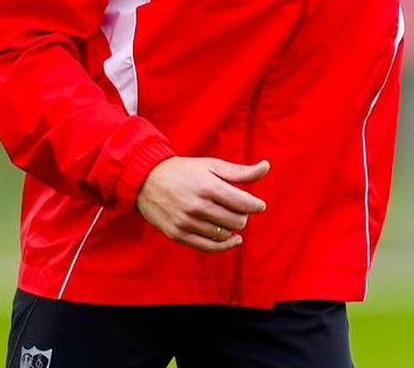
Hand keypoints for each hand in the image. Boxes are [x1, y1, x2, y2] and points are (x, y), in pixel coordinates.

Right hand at [135, 156, 269, 252]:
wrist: (146, 180)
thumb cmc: (184, 171)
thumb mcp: (211, 165)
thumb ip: (240, 171)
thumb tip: (267, 167)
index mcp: (207, 186)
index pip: (243, 203)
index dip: (256, 205)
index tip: (259, 205)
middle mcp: (196, 206)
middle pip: (236, 221)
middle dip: (243, 216)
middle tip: (239, 209)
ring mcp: (186, 222)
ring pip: (224, 234)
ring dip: (232, 228)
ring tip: (229, 217)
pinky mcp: (177, 235)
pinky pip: (209, 247)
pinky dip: (225, 245)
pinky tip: (233, 240)